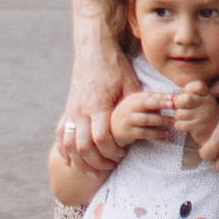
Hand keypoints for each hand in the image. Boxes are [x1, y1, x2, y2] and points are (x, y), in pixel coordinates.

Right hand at [57, 50, 135, 164]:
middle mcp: (82, 110)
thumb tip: (157, 116)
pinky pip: (60, 135)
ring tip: (93, 170)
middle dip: (97, 162)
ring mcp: (72, 110)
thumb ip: (137, 104)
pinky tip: (70, 162)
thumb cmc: (114, 65)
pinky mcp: (68, 109)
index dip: (112, 151)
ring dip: (80, 161)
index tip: (122, 155)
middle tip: (111, 165)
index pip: (102, 138)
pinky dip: (64, 150)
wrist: (92, 48)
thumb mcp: (130, 83)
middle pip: (84, 147)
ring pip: (69, 144)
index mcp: (98, 105)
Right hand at [109, 86, 178, 144]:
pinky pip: (144, 133)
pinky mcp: (128, 133)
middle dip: (160, 103)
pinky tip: (166, 133)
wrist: (112, 130)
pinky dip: (157, 133)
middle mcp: (129, 108)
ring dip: (161, 120)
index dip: (161, 96)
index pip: (148, 95)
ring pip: (146, 119)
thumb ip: (153, 102)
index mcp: (133, 99)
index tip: (173, 97)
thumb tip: (172, 99)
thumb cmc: (131, 115)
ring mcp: (127, 121)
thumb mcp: (139, 106)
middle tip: (173, 105)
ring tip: (173, 121)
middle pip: (145, 104)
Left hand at [167, 79, 216, 137]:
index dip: (188, 89)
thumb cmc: (200, 115)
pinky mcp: (199, 129)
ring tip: (184, 118)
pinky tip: (185, 126)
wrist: (212, 134)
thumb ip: (186, 96)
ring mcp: (205, 117)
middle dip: (178, 104)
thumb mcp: (198, 102)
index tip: (187, 96)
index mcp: (208, 95)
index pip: (198, 85)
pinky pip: (179, 124)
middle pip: (187, 99)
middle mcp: (209, 104)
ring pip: (180, 113)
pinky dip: (179, 125)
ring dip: (178, 116)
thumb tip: (173, 99)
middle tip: (181, 108)